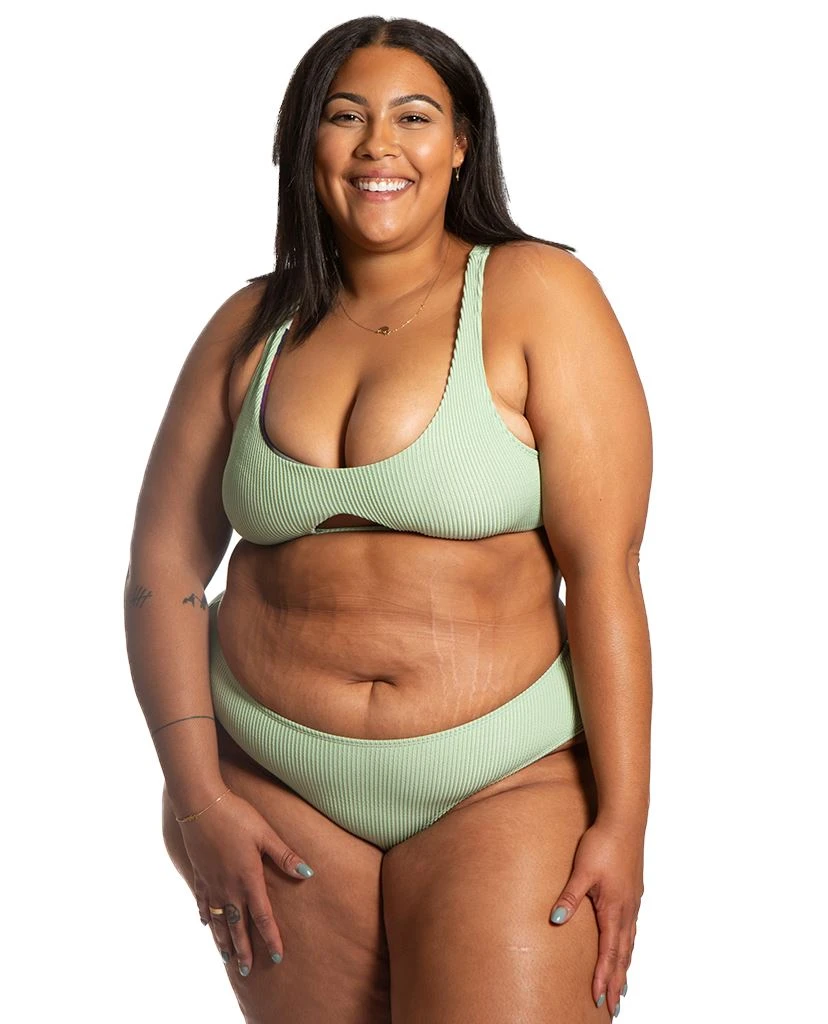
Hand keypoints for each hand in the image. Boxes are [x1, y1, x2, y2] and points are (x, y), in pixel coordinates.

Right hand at [179, 789, 314, 975]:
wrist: (201, 806)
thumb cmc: (237, 816)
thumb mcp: (266, 834)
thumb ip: (285, 856)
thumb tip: (308, 874)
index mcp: (248, 880)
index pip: (262, 917)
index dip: (271, 938)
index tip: (277, 956)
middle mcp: (228, 888)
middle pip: (237, 927)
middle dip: (244, 950)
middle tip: (247, 971)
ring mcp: (211, 883)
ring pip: (218, 921)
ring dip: (223, 941)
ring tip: (228, 958)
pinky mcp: (199, 875)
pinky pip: (202, 903)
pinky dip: (205, 917)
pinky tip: (206, 925)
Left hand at [550, 820, 643, 1017]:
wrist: (625, 821)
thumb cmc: (603, 843)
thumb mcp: (582, 871)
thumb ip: (569, 897)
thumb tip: (555, 921)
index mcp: (615, 908)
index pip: (609, 952)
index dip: (604, 976)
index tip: (600, 998)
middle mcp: (627, 909)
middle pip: (623, 954)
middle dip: (617, 981)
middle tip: (614, 1006)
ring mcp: (633, 901)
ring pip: (630, 942)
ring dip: (625, 966)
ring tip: (622, 986)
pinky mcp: (634, 892)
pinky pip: (632, 928)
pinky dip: (629, 946)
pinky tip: (626, 947)